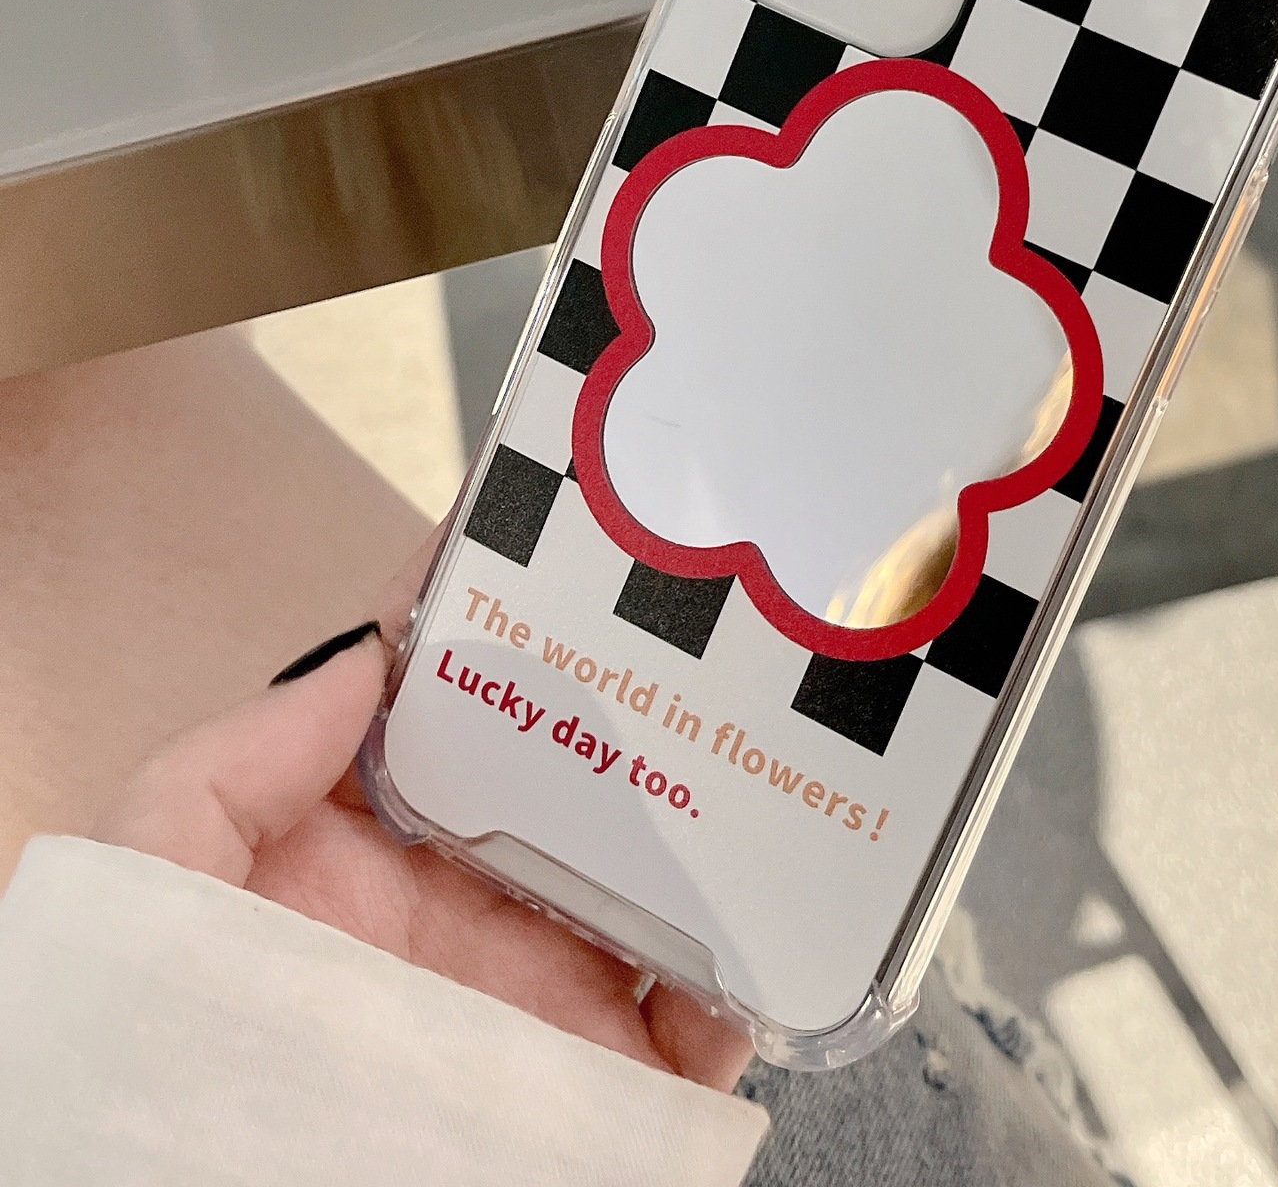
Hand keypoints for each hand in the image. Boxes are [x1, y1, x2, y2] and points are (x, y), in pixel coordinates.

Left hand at [96, 537, 749, 1092]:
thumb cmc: (157, 1048)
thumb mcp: (159, 878)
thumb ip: (236, 762)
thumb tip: (370, 651)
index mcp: (384, 852)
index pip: (468, 719)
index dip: (519, 635)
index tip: (578, 548)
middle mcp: (478, 912)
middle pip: (590, 790)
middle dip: (653, 715)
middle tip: (710, 644)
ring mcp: (543, 998)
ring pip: (663, 893)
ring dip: (715, 836)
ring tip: (760, 771)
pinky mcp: (594, 1089)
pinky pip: (695, 1034)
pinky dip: (739, 988)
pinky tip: (744, 947)